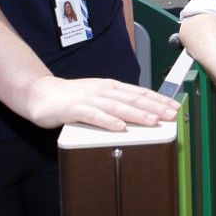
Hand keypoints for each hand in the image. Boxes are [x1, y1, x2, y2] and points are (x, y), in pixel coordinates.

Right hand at [23, 76, 178, 130]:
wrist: (41, 93)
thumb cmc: (72, 98)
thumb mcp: (98, 96)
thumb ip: (116, 103)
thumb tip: (140, 111)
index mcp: (111, 87)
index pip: (139, 92)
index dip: (158, 99)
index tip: (175, 107)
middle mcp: (103, 90)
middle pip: (133, 99)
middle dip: (155, 107)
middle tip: (172, 115)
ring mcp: (89, 99)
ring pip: (117, 107)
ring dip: (137, 114)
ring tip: (153, 121)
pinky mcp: (74, 109)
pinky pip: (93, 116)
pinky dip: (108, 122)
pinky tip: (119, 128)